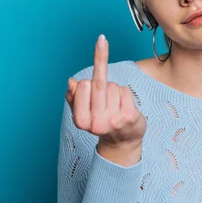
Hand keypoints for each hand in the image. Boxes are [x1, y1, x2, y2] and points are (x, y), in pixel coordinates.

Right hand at [66, 34, 146, 148]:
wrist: (122, 141)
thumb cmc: (100, 122)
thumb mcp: (82, 112)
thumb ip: (73, 97)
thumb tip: (72, 81)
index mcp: (81, 121)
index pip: (82, 88)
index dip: (85, 82)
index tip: (86, 82)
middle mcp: (97, 122)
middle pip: (98, 85)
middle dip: (100, 70)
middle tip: (100, 60)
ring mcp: (115, 120)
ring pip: (113, 87)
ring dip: (113, 88)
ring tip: (112, 101)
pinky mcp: (129, 116)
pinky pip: (125, 91)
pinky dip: (124, 92)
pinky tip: (123, 103)